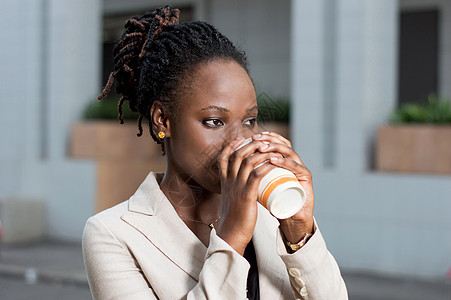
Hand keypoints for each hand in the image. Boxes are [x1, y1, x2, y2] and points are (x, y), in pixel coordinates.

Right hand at [216, 137, 277, 254]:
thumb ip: (234, 190)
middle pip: (237, 154)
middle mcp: (229, 181)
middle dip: (249, 143)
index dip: (232, 145)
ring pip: (247, 161)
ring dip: (259, 151)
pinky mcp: (246, 195)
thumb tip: (242, 185)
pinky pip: (256, 174)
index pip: (224, 157)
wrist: (231, 234)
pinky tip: (273, 162)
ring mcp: (237, 187)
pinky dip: (265, 165)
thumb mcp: (230, 199)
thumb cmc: (233, 219)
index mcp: (224, 182)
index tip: (241, 139)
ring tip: (270, 147)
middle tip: (260, 140)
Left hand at [252, 132, 314, 243]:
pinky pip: (296, 167)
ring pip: (289, 152)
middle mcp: (293, 162)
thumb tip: (230, 169)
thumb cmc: (274, 203)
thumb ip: (249, 178)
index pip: (276, 142)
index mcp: (283, 162)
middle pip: (283, 143)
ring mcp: (300, 168)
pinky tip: (273, 160)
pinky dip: (284, 162)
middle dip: (268, 139)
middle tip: (255, 139)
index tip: (249, 137)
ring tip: (261, 149)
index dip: (264, 137)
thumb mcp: (259, 187)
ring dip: (274, 148)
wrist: (290, 219)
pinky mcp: (306, 177)